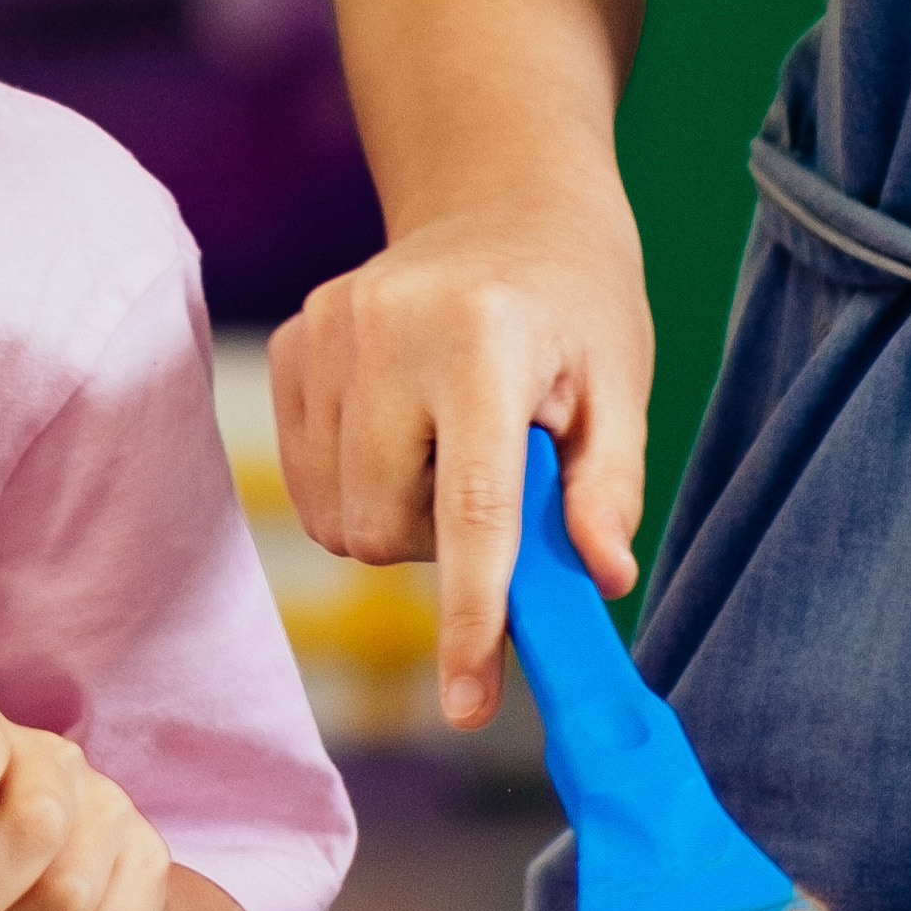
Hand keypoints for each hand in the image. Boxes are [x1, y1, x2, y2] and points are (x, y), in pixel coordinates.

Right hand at [268, 171, 655, 728]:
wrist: (502, 203)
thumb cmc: (575, 305)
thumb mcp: (620, 387)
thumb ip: (607, 488)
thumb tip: (599, 578)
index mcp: (482, 341)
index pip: (471, 510)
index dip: (473, 618)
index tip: (469, 707)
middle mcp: (385, 329)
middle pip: (383, 528)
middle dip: (439, 545)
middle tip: (494, 486)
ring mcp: (324, 331)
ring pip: (336, 517)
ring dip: (395, 518)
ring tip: (449, 452)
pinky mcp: (291, 344)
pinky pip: (305, 480)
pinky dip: (355, 486)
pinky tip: (402, 433)